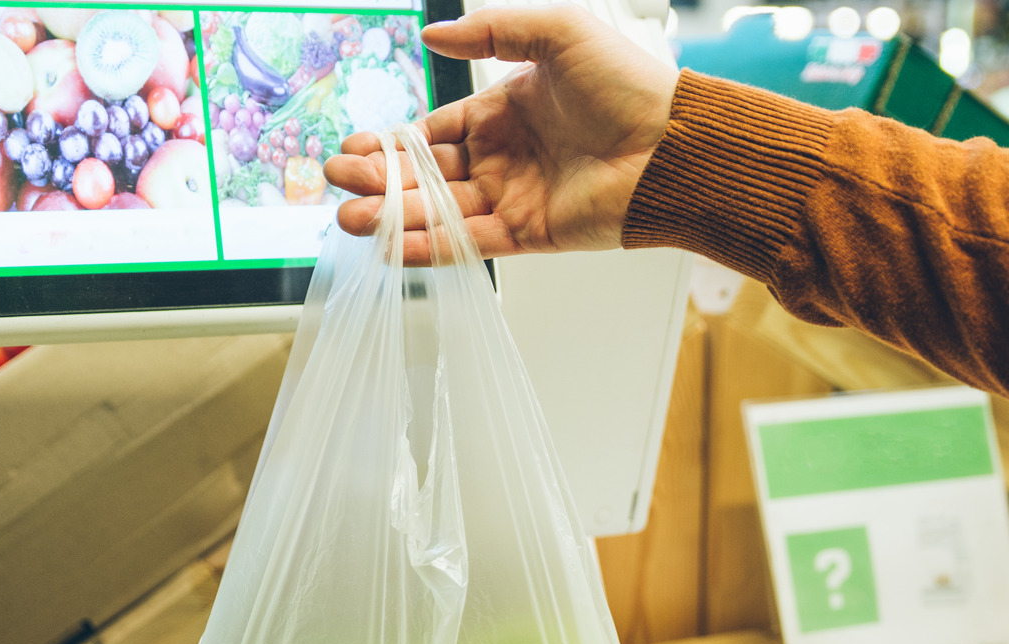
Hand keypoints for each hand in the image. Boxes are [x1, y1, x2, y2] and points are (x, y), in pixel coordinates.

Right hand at [323, 5, 677, 264]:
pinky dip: (431, 247)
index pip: (434, 134)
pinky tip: (391, 247)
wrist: (674, 143)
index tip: (353, 150)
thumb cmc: (628, 84)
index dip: (392, 144)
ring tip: (347, 218)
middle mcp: (504, 159)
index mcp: (504, 113)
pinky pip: (470, 243)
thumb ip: (493, 30)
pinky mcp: (530, 234)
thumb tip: (433, 36)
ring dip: (392, 217)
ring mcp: (514, 198)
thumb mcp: (558, 32)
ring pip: (440, 212)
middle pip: (426, 176)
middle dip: (378, 182)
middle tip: (335, 184)